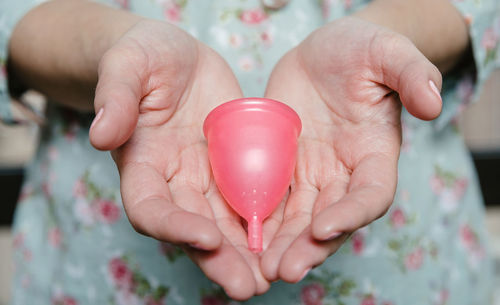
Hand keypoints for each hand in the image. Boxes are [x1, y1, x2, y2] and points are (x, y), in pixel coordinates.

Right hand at [88, 20, 268, 299]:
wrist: (177, 56)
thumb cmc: (144, 56)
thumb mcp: (128, 64)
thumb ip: (115, 96)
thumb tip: (101, 134)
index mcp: (142, 163)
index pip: (150, 207)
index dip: (173, 226)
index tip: (205, 238)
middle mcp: (173, 180)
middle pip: (193, 228)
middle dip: (218, 260)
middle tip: (247, 286)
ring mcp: (205, 177)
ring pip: (225, 223)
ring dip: (246, 253)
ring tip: (273, 277)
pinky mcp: (233, 166)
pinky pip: (250, 197)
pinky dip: (266, 222)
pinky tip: (290, 240)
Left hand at [260, 17, 441, 281]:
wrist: (324, 52)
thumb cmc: (361, 49)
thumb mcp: (386, 51)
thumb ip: (411, 72)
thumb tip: (432, 103)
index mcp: (375, 154)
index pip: (370, 194)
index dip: (351, 214)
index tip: (323, 228)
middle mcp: (344, 173)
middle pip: (330, 219)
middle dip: (309, 247)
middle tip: (283, 270)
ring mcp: (312, 173)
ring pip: (298, 218)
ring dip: (281, 245)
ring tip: (259, 268)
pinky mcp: (283, 167)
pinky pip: (272, 198)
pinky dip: (259, 220)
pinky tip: (240, 237)